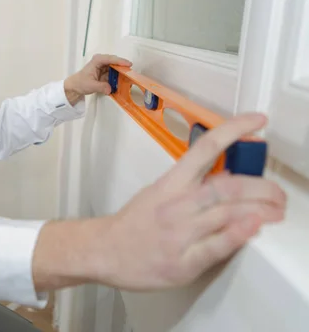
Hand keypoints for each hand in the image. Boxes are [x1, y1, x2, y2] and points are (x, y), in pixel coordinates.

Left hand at [64, 54, 131, 104]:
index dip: (120, 61)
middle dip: (123, 68)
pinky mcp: (106, 73)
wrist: (75, 87)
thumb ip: (102, 87)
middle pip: (116, 63)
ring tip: (129, 79)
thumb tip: (110, 89)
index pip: (111, 59)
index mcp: (97, 60)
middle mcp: (102, 62)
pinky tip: (122, 83)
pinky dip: (118, 79)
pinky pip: (114, 75)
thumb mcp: (91, 85)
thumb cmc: (80, 82)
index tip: (128, 64)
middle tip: (131, 74)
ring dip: (122, 74)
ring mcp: (104, 67)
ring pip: (116, 69)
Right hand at [90, 113, 285, 289]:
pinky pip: (216, 247)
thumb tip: (230, 176)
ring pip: (228, 213)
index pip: (204, 148)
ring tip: (277, 210)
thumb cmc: (133, 224)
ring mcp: (179, 234)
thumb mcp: (158, 192)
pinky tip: (253, 228)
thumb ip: (191, 185)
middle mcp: (176, 205)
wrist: (104, 251)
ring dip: (261, 209)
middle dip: (262, 186)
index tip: (257, 120)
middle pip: (227, 186)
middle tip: (279, 193)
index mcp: (170, 184)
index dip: (233, 130)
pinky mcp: (183, 262)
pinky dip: (238, 235)